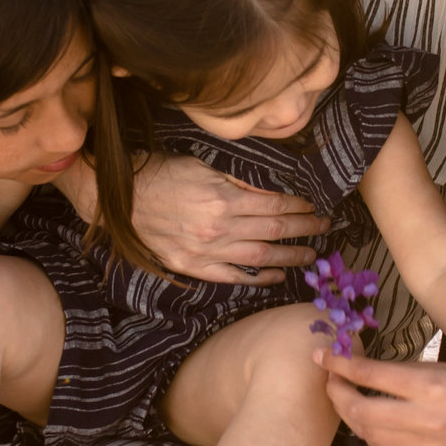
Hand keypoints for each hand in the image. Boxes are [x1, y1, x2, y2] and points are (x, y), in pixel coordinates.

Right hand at [124, 155, 326, 285]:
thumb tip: (269, 193)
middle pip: (274, 231)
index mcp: (223, 199)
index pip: (274, 205)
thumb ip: (238, 183)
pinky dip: (258, 278)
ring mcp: (207, 251)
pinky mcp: (193, 267)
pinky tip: (277, 276)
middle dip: (304, 229)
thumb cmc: (160, 176)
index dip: (298, 207)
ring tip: (311, 255)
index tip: (313, 206)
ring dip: (290, 256)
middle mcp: (219, 228)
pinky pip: (234, 277)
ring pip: (260, 258)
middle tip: (324, 228)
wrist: (120, 200)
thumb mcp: (202, 167)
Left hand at [321, 350, 445, 445]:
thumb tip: (356, 367)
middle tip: (329, 378)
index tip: (320, 355)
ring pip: (367, 433)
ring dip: (348, 413)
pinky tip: (366, 417)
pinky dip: (368, 431)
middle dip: (336, 393)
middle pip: (360, 411)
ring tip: (343, 395)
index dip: (340, 365)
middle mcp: (426, 421)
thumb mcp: (443, 368)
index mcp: (432, 388)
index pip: (371, 376)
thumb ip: (401, 370)